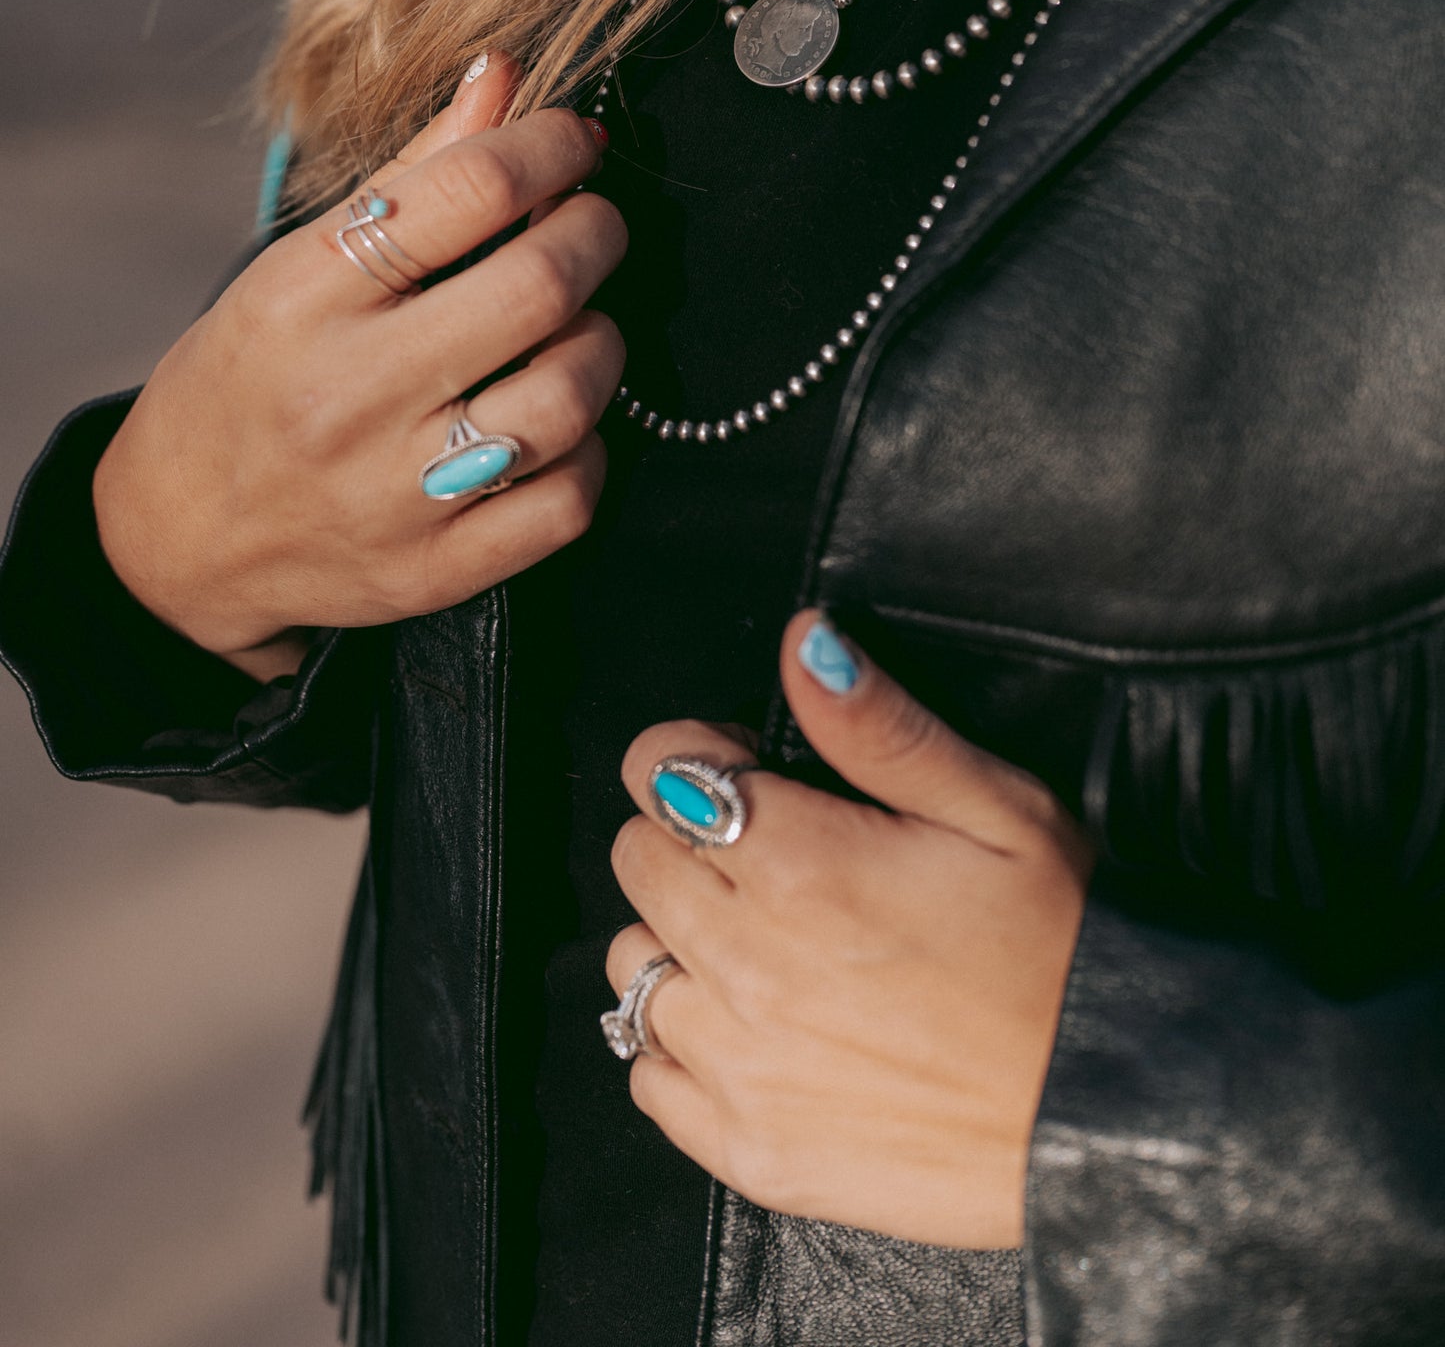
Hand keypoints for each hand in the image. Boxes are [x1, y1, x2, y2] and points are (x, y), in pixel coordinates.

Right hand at [93, 58, 625, 675]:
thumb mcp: (298, 265)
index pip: (469, 189)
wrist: (178, 541)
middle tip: (593, 225)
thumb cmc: (246, 380)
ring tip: (579, 328)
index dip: (551, 147)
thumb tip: (506, 75)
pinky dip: (588, 451)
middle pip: (539, 288)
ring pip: (568, 398)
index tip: (577, 143)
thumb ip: (411, 172)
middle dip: (596, 234)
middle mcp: (348, 394)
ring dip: (603, 346)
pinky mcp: (433, 570)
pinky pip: (565, 499)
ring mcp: (394, 493)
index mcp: (306, 296)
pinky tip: (561, 425)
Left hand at [608, 611, 1093, 1248]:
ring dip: (681, 942)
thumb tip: (801, 644)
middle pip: (636, 862)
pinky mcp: (752, 1152)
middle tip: (771, 856)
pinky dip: (681, 1047)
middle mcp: (748, 966)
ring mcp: (742, 1068)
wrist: (1118, 1118)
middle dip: (688, 838)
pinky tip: (754, 1030)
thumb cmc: (1068, 952)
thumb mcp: (996, 808)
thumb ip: (877, 724)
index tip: (752, 774)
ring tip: (767, 945)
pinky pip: (648, 1080)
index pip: (658, 772)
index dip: (700, 755)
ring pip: (632, 965)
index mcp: (799, 865)